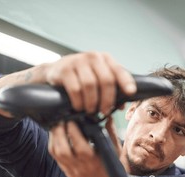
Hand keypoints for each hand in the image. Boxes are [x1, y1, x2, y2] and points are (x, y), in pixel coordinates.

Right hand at [0, 51, 135, 117]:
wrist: (55, 72)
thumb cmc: (82, 78)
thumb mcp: (98, 80)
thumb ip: (111, 90)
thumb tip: (122, 106)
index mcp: (105, 59)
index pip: (119, 70)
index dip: (126, 82)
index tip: (130, 93)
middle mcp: (93, 57)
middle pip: (106, 80)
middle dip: (107, 99)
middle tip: (104, 111)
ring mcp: (77, 61)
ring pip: (90, 86)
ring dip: (92, 102)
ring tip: (91, 111)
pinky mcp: (64, 69)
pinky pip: (75, 89)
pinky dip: (79, 102)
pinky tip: (79, 108)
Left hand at [48, 117, 121, 176]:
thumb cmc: (109, 168)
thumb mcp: (115, 151)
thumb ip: (111, 134)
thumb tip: (108, 118)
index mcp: (93, 161)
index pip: (79, 145)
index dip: (73, 131)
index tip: (72, 119)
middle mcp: (80, 166)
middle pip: (63, 150)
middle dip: (60, 132)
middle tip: (61, 120)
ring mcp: (70, 169)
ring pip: (57, 152)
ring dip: (54, 136)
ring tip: (57, 125)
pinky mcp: (65, 169)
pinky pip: (54, 156)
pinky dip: (52, 143)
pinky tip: (55, 134)